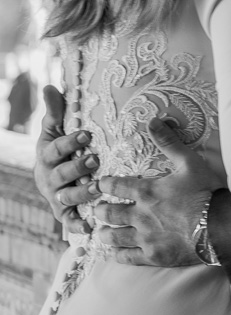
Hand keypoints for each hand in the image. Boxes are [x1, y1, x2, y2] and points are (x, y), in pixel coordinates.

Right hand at [32, 87, 96, 235]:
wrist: (55, 178)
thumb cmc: (61, 149)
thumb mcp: (56, 130)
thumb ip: (55, 112)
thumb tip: (50, 87)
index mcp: (47, 156)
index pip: (55, 148)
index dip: (69, 142)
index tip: (86, 134)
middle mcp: (49, 178)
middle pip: (60, 174)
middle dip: (76, 168)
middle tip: (95, 160)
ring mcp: (57, 196)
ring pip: (67, 197)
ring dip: (82, 193)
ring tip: (99, 187)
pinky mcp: (65, 213)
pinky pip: (70, 221)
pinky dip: (78, 225)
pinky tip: (91, 227)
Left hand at [89, 116, 224, 266]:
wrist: (220, 226)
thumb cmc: (206, 192)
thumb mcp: (190, 162)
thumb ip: (169, 142)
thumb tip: (153, 120)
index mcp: (145, 191)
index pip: (114, 186)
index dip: (104, 184)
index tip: (100, 184)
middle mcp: (138, 214)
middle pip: (108, 212)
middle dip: (100, 210)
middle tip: (98, 209)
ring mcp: (144, 237)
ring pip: (112, 236)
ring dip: (104, 232)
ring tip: (102, 231)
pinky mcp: (152, 255)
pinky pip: (126, 257)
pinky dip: (117, 254)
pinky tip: (114, 252)